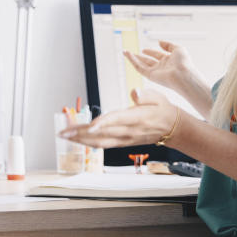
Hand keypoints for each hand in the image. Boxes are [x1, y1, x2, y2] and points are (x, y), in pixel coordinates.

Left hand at [59, 88, 181, 148]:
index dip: (103, 123)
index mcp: (136, 118)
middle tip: (64, 131)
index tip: (90, 126)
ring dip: (80, 139)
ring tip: (65, 135)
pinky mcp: (123, 142)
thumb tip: (135, 92)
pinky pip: (103, 144)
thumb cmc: (163, 110)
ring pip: (100, 141)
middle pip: (102, 133)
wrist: (173, 128)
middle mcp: (128, 131)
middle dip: (81, 133)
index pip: (117, 120)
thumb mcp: (158, 97)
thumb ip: (145, 95)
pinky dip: (88, 143)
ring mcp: (125, 138)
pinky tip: (77, 140)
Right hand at [124, 41, 203, 94]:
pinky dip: (132, 61)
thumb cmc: (184, 63)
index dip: (150, 52)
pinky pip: (139, 68)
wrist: (183, 75)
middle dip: (140, 57)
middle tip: (131, 53)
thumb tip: (159, 42)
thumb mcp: (178, 48)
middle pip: (148, 61)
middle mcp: (161, 67)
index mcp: (169, 61)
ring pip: (141, 65)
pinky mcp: (150, 76)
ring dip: (133, 58)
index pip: (157, 55)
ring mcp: (156, 72)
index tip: (144, 49)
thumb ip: (168, 44)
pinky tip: (128, 55)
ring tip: (125, 52)